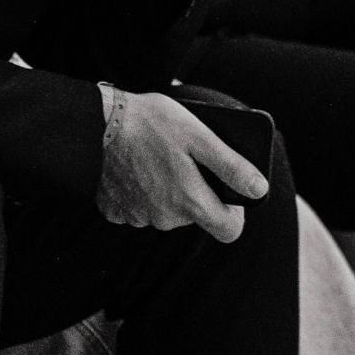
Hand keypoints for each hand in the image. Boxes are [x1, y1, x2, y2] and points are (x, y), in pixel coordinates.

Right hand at [94, 90, 268, 242]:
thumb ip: (232, 166)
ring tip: (157, 155)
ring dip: (168, 188)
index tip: (226, 189)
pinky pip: (140, 207)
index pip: (229, 231)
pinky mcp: (116, 211)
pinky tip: (136, 166)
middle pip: (196, 215)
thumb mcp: (199, 136)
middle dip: (196, 189)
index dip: (234, 211)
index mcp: (190, 201)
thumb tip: (259, 188)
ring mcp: (138, 217)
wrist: (95, 124)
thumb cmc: (150, 123)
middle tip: (185, 156)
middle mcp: (165, 218)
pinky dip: (142, 190)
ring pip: (167, 210)